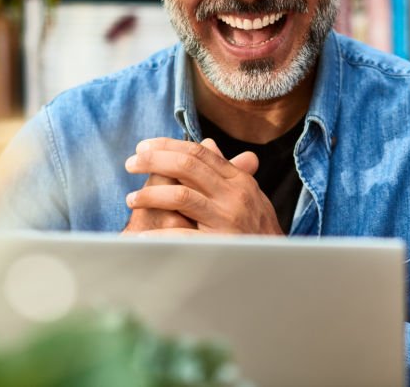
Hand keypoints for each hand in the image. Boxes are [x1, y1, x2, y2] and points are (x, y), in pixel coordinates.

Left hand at [124, 136, 282, 235]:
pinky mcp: (220, 245)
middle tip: (131, 164)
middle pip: (187, 166)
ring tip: (131, 200)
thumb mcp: (248, 194)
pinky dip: (158, 237)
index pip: (199, 153)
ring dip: (150, 196)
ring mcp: (228, 220)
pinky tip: (141, 238)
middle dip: (154, 161)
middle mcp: (234, 195)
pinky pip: (183, 236)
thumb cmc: (259, 229)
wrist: (279, 265)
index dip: (168, 146)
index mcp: (239, 180)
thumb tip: (207, 144)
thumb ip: (226, 170)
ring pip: (181, 196)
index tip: (143, 147)